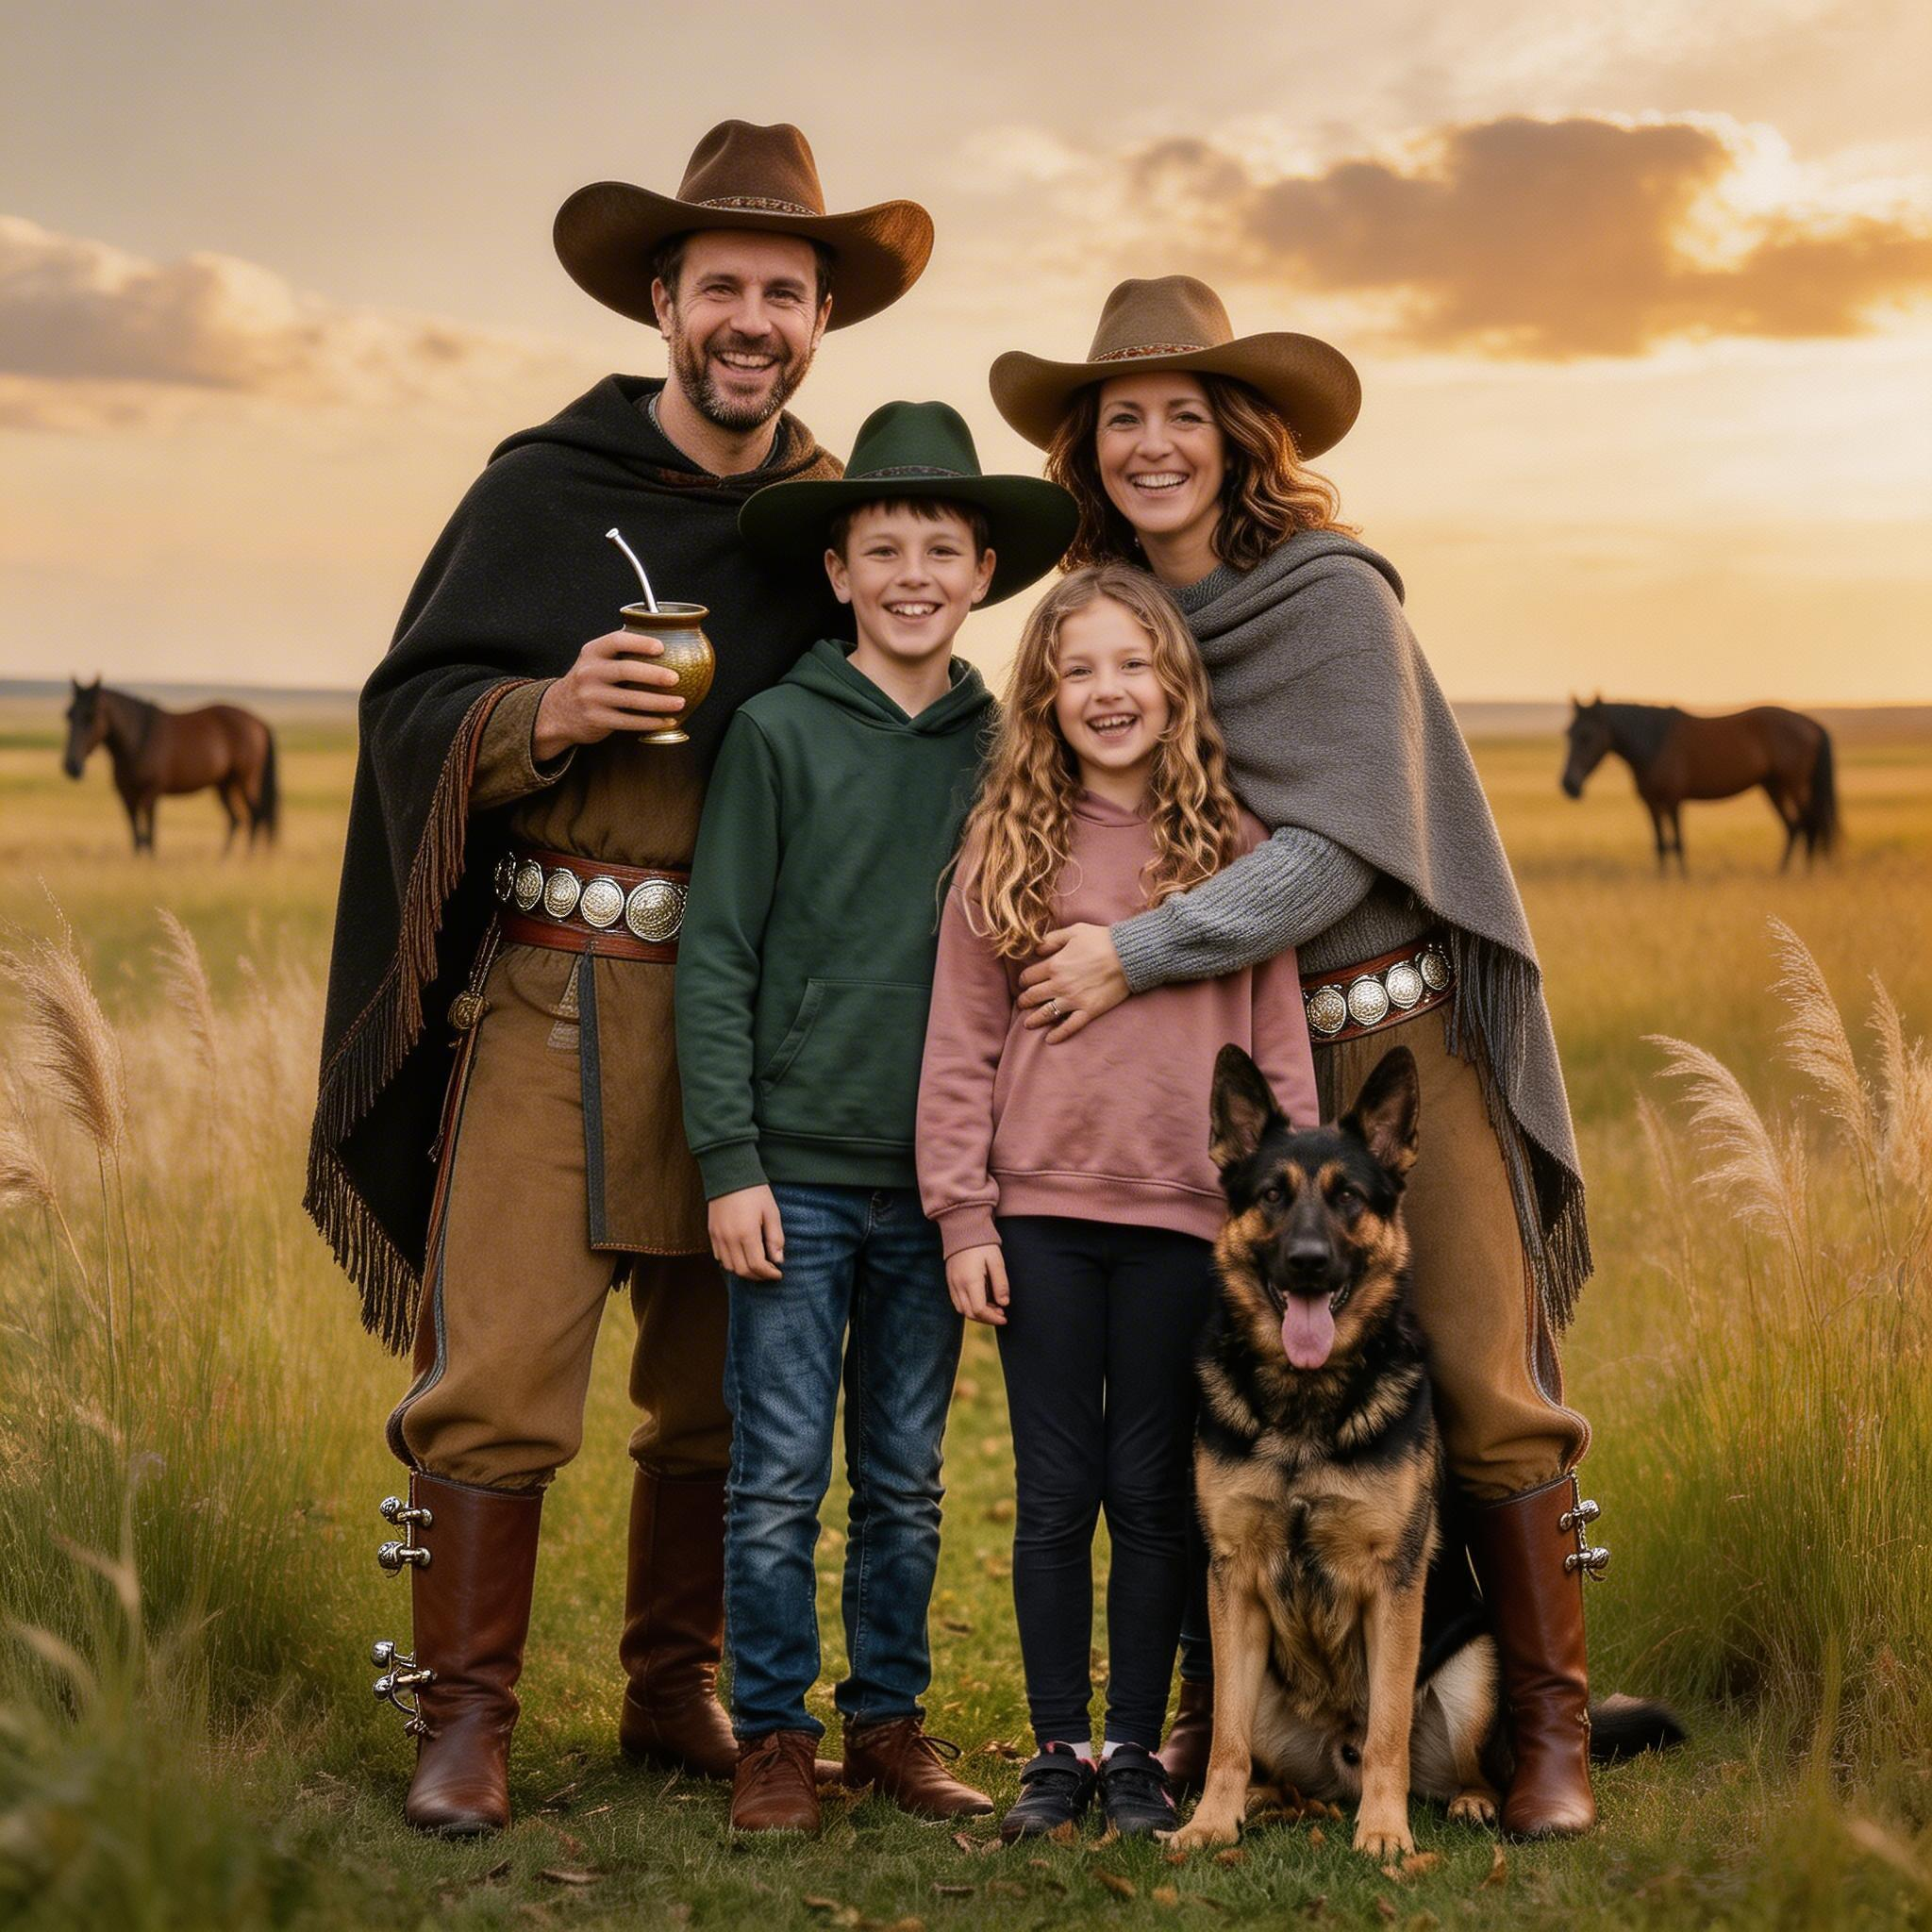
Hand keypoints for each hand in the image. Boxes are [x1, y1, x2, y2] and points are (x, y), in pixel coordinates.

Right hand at [532, 629, 685, 757]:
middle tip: (676, 679)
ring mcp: (591, 697)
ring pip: (631, 700)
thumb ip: (619, 653)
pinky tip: (667, 721)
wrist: (558, 711)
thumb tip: (666, 645)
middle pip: (626, 670)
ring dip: (659, 702)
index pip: (617, 641)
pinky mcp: (597, 719)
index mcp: (592, 652)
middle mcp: (589, 673)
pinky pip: (629, 721)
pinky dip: (651, 722)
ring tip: (680, 702)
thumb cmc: (588, 682)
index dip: (640, 643)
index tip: (662, 647)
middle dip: (654, 674)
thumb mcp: (594, 661)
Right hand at [709, 1185, 783, 1281]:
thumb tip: (778, 1260)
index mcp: (746, 1234)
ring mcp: (718, 1237)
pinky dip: (731, 1263)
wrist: (730, 1173)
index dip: (769, 1274)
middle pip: (742, 1271)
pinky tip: (742, 1256)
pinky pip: (719, 1257)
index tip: (778, 1273)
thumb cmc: (755, 1191)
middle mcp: (729, 1239)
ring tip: (757, 1266)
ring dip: (744, 1271)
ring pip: (729, 1267)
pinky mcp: (711, 1233)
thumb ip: (775, 1238)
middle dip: (758, 1276)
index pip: (757, 1266)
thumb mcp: (771, 1212)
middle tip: (769, 1273)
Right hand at [945, 1244, 1009, 1325]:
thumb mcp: (996, 1261)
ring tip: (993, 1307)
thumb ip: (1001, 1284)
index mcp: (970, 1281)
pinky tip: (981, 1300)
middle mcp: (958, 1285)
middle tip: (1001, 1313)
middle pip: (970, 1313)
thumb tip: (1004, 1303)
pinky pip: (957, 1301)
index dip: (993, 1318)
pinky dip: (969, 1306)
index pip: (979, 1309)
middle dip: (986, 1318)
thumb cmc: (983, 1243)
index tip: (1004, 1318)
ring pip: (961, 1309)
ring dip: (977, 1313)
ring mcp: (951, 1283)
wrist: (963, 1228)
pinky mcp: (950, 1280)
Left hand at [1016, 924, 1130, 1040]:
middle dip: (1024, 1000)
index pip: (1028, 977)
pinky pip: (1069, 1027)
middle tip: (1023, 1002)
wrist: (1129, 955)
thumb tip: (1036, 950)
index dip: (1024, 980)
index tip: (1025, 982)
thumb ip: (1052, 939)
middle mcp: (1060, 985)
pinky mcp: (1088, 1011)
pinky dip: (1058, 1034)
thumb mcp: (1074, 931)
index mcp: (1054, 965)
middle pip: (1032, 996)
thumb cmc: (1101, 940)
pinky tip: (1049, 1039)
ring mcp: (1074, 1000)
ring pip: (1045, 1014)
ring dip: (1034, 1019)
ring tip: (1028, 1023)